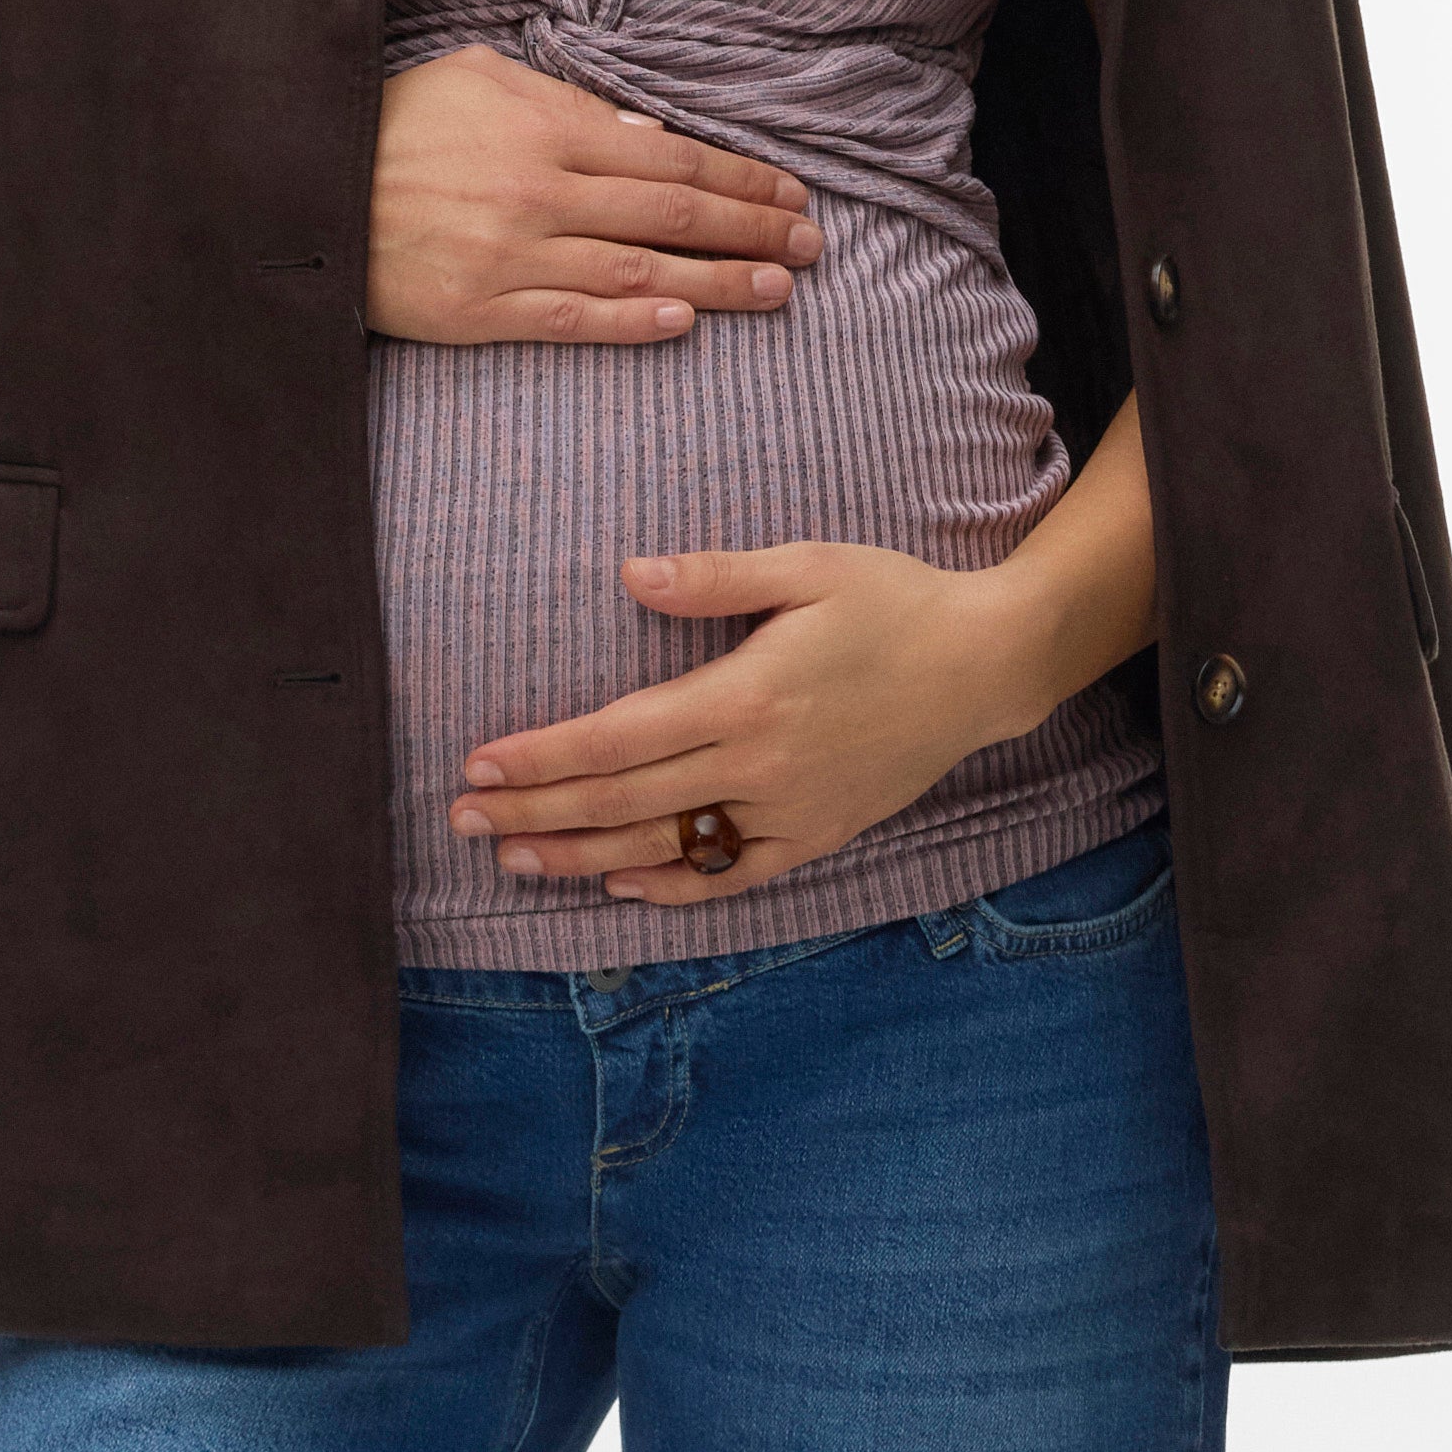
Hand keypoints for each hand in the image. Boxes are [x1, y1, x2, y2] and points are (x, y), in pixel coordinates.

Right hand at [368, 41, 819, 345]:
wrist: (301, 188)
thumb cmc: (394, 124)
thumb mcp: (479, 80)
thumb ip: (566, 103)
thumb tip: (645, 133)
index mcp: (546, 129)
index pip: (669, 157)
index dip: (739, 178)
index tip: (790, 193)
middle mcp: (540, 193)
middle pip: (671, 215)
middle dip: (751, 229)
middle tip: (811, 246)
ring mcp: (512, 255)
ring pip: (637, 273)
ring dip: (716, 283)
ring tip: (776, 290)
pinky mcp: (480, 308)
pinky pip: (572, 320)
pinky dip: (633, 325)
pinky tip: (685, 324)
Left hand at [451, 538, 1045, 902]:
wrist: (987, 665)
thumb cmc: (894, 600)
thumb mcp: (808, 564)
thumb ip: (713, 577)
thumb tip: (627, 576)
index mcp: (747, 696)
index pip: (617, 740)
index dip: (541, 757)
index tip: (480, 764)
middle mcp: (761, 765)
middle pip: (623, 802)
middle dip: (535, 812)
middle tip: (464, 817)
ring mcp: (790, 811)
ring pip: (667, 847)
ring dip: (583, 858)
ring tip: (514, 859)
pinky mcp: (817, 835)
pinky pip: (734, 875)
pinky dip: (676, 886)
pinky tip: (622, 886)